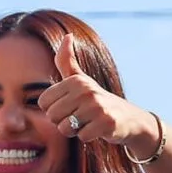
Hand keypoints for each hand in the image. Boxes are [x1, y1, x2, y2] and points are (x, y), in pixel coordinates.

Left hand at [36, 34, 161, 152]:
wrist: (127, 117)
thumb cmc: (97, 99)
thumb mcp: (80, 79)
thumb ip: (67, 60)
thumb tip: (67, 35)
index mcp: (75, 80)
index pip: (43, 103)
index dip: (54, 109)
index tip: (70, 106)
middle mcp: (85, 90)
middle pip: (52, 116)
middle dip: (64, 121)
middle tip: (80, 117)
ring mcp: (97, 106)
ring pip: (65, 128)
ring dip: (76, 130)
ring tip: (88, 122)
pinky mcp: (106, 122)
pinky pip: (82, 137)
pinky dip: (88, 136)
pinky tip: (98, 129)